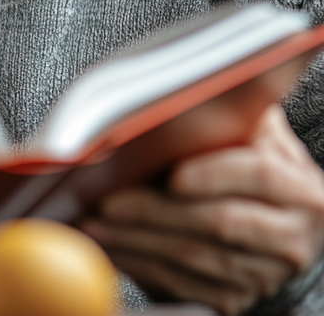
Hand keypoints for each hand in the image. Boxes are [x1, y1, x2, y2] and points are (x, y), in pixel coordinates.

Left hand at [82, 105, 323, 314]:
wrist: (273, 217)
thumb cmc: (247, 159)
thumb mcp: (250, 129)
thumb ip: (225, 113)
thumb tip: (173, 97)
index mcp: (298, 185)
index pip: (260, 175)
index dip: (214, 174)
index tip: (172, 174)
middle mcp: (290, 234)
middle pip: (218, 222)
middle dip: (153, 211)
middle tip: (107, 200)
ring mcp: (264, 273)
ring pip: (195, 259)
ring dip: (135, 241)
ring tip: (94, 222)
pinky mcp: (234, 297)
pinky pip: (182, 285)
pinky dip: (139, 264)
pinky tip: (110, 245)